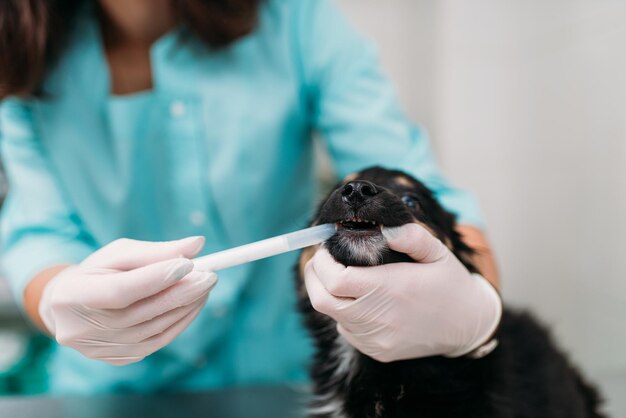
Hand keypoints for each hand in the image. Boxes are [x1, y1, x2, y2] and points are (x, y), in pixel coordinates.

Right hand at [39, 236, 216, 364]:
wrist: (69, 306)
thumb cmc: (97, 271)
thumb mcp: (119, 254)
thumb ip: (157, 251)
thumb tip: (197, 244)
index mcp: (72, 295)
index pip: (120, 291)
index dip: (156, 278)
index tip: (189, 264)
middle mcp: (81, 329)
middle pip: (141, 313)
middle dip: (182, 293)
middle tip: (210, 276)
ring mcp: (99, 349)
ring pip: (154, 330)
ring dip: (186, 307)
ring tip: (205, 286)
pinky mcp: (117, 359)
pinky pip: (157, 342)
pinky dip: (180, 322)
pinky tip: (193, 304)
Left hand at [304, 223, 501, 361]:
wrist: (468, 326)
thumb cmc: (450, 284)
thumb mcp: (437, 252)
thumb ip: (411, 236)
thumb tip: (384, 227)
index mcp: (391, 288)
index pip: (335, 279)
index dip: (322, 262)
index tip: (325, 248)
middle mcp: (379, 317)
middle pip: (322, 300)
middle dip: (313, 277)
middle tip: (320, 260)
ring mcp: (376, 338)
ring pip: (332, 315)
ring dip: (329, 294)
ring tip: (341, 276)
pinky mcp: (377, 351)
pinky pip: (346, 330)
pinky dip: (344, 313)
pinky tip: (360, 300)